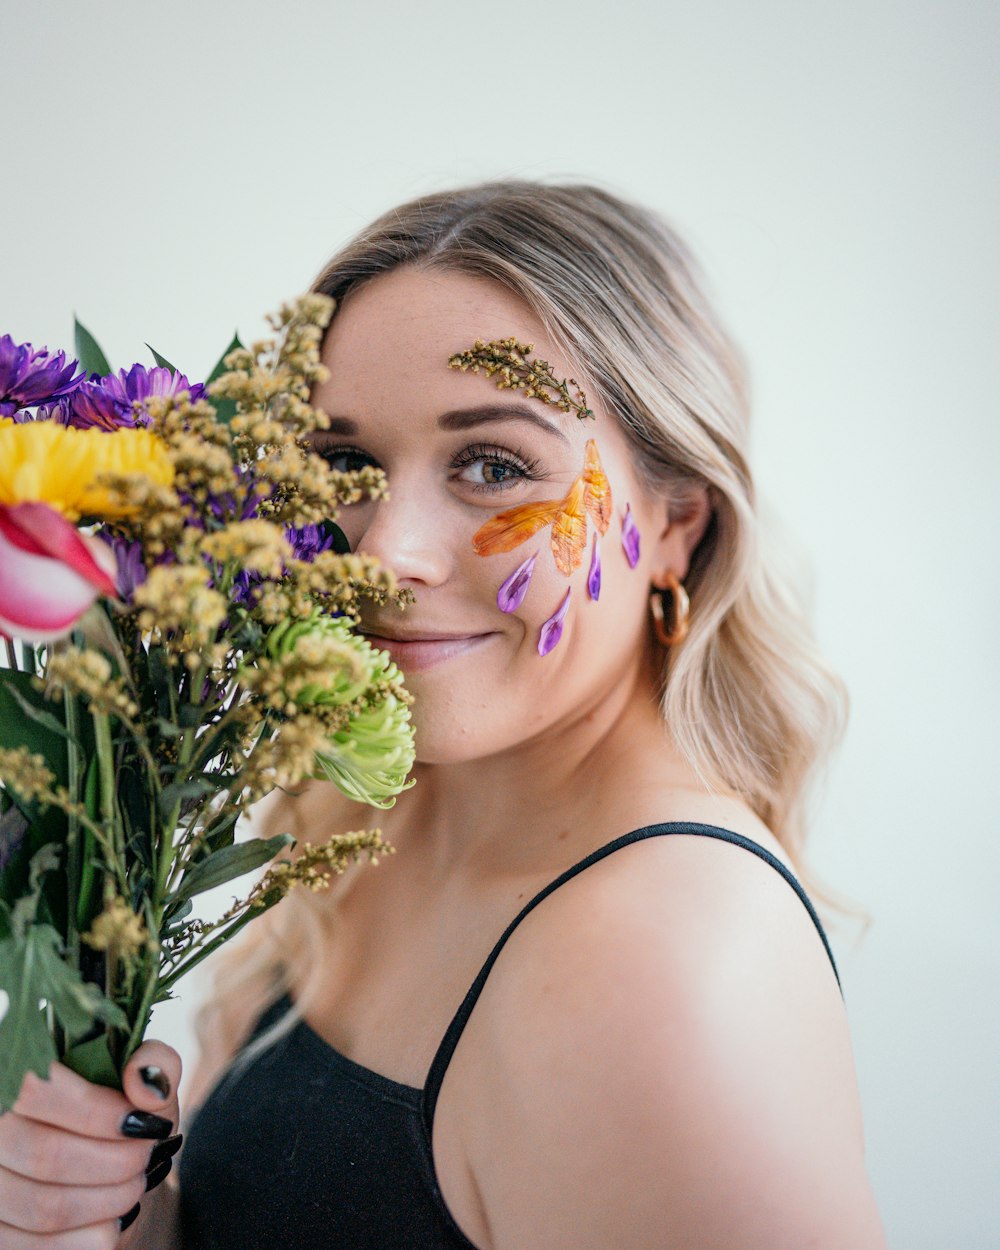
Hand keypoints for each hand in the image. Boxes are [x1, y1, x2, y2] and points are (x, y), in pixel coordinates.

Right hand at [0, 1039, 182, 1247]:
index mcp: (19, 1086)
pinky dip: (98, 1235)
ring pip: (46, 1207)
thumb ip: (153, 1064)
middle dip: (115, 1161)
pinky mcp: (3, 1240)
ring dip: (111, 1199)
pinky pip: (46, 1249)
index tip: (144, 1124)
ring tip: (137, 1185)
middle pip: (45, 1155)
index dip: (98, 1112)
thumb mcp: (147, 1082)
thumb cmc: (128, 1120)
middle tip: (147, 1158)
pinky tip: (117, 1217)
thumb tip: (148, 1085)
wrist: (117, 1179)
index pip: (38, 1092)